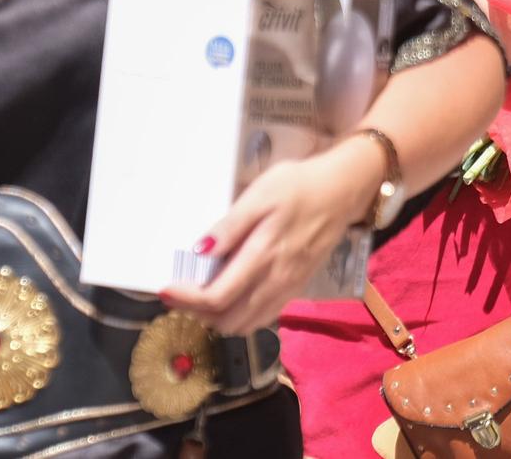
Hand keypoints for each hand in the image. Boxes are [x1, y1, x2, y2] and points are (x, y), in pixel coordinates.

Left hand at [159, 137, 383, 334]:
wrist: (344, 190)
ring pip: (246, 324)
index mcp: (263, 256)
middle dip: (198, 312)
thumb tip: (199, 251)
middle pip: (228, 320)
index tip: (166, 289)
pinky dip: (240, 316)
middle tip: (181, 291)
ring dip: (218, 318)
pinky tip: (231, 295)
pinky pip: (263, 317)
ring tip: (201, 294)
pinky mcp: (297, 288)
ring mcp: (289, 288)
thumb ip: (230, 226)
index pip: (217, 297)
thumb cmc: (299, 186)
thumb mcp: (261, 194)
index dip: (186, 300)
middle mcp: (276, 281)